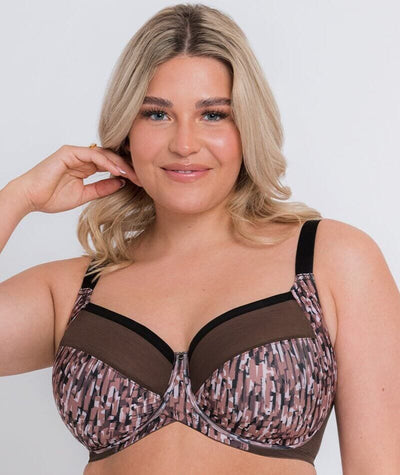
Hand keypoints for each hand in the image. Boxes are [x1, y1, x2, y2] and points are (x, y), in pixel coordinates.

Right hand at [11, 144, 134, 213]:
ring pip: (104, 154)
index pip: (111, 166)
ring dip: (120, 164)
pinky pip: (93, 154)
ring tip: (133, 174)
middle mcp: (82, 158)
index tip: (140, 181)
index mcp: (86, 167)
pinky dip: (107, 162)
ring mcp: (76, 153)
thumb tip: (121, 183)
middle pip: (111, 158)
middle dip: (128, 167)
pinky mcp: (70, 152)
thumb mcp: (85, 195)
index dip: (126, 172)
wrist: (31, 198)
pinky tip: (118, 171)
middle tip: (143, 177)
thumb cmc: (51, 197)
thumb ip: (102, 188)